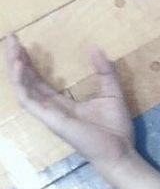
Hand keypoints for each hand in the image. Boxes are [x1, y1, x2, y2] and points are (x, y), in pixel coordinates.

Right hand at [5, 34, 135, 167]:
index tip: (23, 44)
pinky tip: (20, 66)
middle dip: (16, 60)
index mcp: (62, 103)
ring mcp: (48, 114)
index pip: (39, 81)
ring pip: (23, 89)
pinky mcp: (51, 120)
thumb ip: (104, 71)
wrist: (120, 150)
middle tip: (11, 38)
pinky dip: (22, 83)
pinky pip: (29, 100)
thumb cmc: (115, 127)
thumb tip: (95, 48)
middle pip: (27, 81)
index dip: (30, 64)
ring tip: (12, 48)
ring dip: (15, 68)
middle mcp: (51, 108)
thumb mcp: (112, 91)